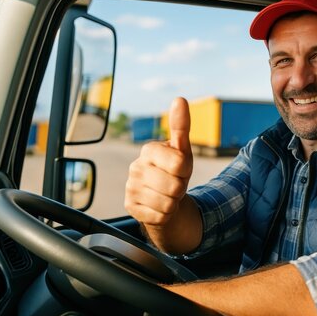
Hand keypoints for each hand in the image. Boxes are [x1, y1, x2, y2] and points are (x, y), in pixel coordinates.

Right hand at [125, 97, 192, 225]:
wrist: (163, 197)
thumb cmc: (174, 170)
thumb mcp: (182, 150)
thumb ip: (181, 126)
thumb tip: (180, 99)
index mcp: (149, 150)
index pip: (180, 163)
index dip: (186, 169)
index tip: (180, 168)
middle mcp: (136, 168)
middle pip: (175, 186)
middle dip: (180, 188)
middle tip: (174, 184)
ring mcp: (131, 188)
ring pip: (167, 203)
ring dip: (173, 202)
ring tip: (167, 194)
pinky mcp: (130, 207)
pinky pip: (159, 216)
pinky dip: (165, 214)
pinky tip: (158, 205)